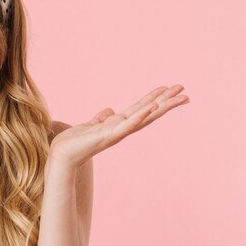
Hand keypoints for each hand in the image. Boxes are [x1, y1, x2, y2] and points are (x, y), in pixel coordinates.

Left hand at [48, 85, 189, 169]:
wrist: (60, 156)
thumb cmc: (72, 143)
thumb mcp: (90, 126)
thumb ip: (100, 119)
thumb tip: (109, 110)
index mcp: (117, 126)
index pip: (141, 110)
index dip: (155, 99)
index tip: (170, 89)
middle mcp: (121, 130)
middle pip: (149, 113)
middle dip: (166, 102)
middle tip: (185, 91)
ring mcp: (116, 133)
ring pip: (144, 117)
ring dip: (161, 107)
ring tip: (177, 96)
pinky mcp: (107, 135)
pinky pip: (128, 124)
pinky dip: (140, 116)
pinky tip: (152, 107)